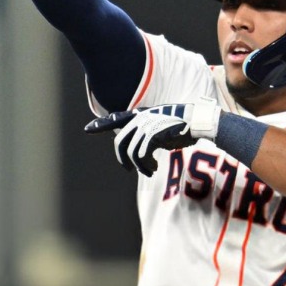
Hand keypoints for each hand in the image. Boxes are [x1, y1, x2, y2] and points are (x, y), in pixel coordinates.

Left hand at [85, 101, 221, 175]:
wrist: (198, 122)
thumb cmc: (182, 127)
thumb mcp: (161, 127)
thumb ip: (146, 134)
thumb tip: (137, 151)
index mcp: (141, 114)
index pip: (117, 118)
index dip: (101, 124)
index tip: (87, 129)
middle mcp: (141, 118)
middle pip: (120, 142)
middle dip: (122, 159)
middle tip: (128, 169)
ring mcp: (147, 125)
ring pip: (131, 152)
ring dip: (139, 166)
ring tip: (149, 171)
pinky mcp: (154, 135)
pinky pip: (141, 155)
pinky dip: (145, 166)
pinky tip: (153, 169)